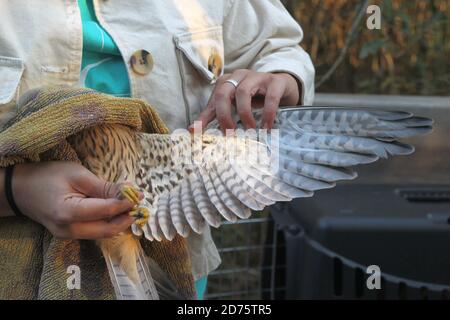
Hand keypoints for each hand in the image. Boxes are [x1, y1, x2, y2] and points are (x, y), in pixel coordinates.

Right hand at [10, 162, 137, 239]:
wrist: (21, 190)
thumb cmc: (48, 177)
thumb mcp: (77, 175)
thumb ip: (104, 187)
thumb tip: (130, 192)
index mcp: (68, 213)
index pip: (106, 211)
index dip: (126, 204)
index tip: (140, 195)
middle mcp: (69, 230)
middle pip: (108, 230)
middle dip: (126, 218)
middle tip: (139, 204)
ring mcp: (69, 236)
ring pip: (103, 233)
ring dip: (120, 221)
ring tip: (131, 206)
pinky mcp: (71, 235)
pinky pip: (96, 232)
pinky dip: (109, 222)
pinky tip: (117, 211)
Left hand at [193, 70, 299, 130]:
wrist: (281, 86)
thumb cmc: (254, 97)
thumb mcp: (233, 105)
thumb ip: (214, 115)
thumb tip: (192, 130)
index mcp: (226, 81)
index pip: (213, 99)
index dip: (205, 116)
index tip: (197, 132)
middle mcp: (239, 76)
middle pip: (224, 93)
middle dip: (224, 115)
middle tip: (229, 133)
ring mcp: (257, 77)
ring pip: (243, 92)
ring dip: (244, 114)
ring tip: (249, 130)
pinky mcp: (275, 82)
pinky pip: (270, 97)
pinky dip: (267, 113)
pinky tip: (266, 127)